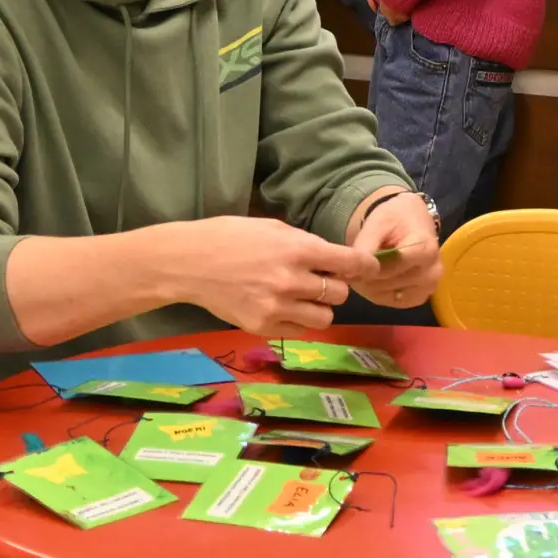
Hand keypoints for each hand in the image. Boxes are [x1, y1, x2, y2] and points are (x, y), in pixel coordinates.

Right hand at [166, 215, 374, 334]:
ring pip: (324, 317)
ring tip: (301, 297)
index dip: (365, 266)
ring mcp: (277, 308)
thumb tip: (334, 258)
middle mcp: (291, 281)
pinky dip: (297, 320)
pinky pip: (299, 330)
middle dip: (335, 286)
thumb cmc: (229, 236)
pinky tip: (281, 307)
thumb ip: (305, 243)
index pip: (349, 263)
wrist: (188, 263)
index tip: (370, 269)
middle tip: (318, 279)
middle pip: (340, 293)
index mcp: (297, 250)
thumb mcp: (272, 227)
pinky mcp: (263, 327)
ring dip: (319, 307)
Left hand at [351, 189, 443, 308]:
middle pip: (387, 282)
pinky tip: (375, 279)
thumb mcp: (378, 223)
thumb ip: (366, 245)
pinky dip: (377, 293)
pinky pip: (391, 302)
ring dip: (368, 286)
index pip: (392, 266)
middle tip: (351, 266)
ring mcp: (428, 288)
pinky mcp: (420, 298)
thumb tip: (352, 269)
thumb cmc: (395, 220)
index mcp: (425, 249)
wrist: (412, 222)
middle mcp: (432, 272)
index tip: (351, 262)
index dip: (369, 266)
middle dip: (365, 276)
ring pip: (386, 295)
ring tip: (362, 270)